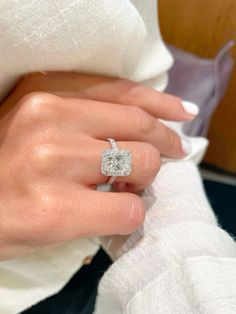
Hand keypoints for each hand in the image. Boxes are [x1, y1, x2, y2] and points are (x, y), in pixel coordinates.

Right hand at [0, 72, 197, 259]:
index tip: (182, 114)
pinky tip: (112, 213)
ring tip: (125, 189)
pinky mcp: (57, 210)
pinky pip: (127, 209)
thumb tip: (141, 127)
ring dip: (143, 182)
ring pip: (142, 165)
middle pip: (140, 127)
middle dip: (165, 144)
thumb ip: (83, 118)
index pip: (121, 92)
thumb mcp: (38, 125)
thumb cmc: (5, 167)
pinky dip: (129, 213)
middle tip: (172, 156)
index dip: (160, 104)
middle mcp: (49, 120)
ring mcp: (53, 163)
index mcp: (43, 93)